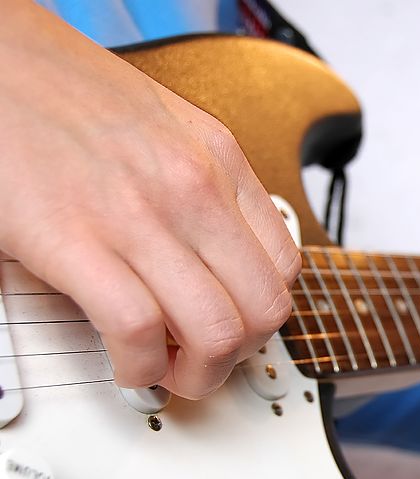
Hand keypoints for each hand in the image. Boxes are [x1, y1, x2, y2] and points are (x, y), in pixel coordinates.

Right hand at [0, 2, 300, 398]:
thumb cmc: (65, 92)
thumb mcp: (168, 128)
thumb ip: (204, 190)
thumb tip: (220, 260)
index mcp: (219, 160)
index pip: (284, 267)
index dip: (261, 315)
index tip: (236, 327)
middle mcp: (192, 188)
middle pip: (263, 310)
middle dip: (239, 356)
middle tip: (205, 362)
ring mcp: (139, 215)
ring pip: (216, 332)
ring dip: (197, 375)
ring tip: (169, 371)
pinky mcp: (75, 240)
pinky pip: (139, 333)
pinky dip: (140, 367)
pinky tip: (127, 361)